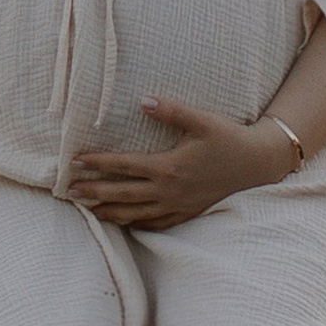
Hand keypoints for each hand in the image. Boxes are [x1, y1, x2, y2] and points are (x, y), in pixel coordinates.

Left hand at [67, 99, 274, 231]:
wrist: (257, 164)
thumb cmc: (229, 138)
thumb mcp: (202, 120)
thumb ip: (171, 111)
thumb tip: (143, 101)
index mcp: (168, 167)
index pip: (124, 165)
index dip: (98, 163)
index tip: (75, 161)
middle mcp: (168, 190)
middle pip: (122, 194)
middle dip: (93, 192)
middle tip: (67, 192)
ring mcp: (177, 205)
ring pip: (135, 213)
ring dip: (109, 212)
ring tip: (87, 212)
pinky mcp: (187, 212)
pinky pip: (155, 224)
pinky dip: (135, 224)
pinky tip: (124, 223)